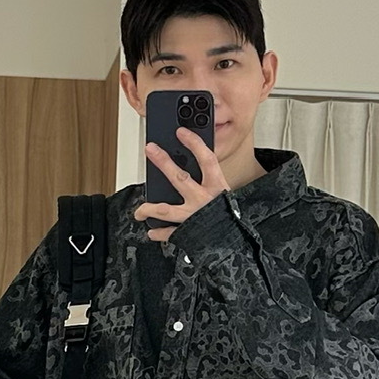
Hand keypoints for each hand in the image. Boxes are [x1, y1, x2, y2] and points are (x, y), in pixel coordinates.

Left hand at [133, 127, 227, 243]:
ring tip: (139, 210)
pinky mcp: (189, 234)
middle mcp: (204, 200)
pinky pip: (170, 234)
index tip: (181, 132)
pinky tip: (151, 231)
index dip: (194, 144)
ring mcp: (194, 217)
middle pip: (180, 177)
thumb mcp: (228, 197)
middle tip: (150, 149)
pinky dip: (159, 233)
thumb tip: (198, 169)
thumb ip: (212, 184)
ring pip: (166, 209)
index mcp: (218, 188)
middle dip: (163, 162)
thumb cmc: (234, 220)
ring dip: (149, 208)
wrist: (239, 246)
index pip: (207, 159)